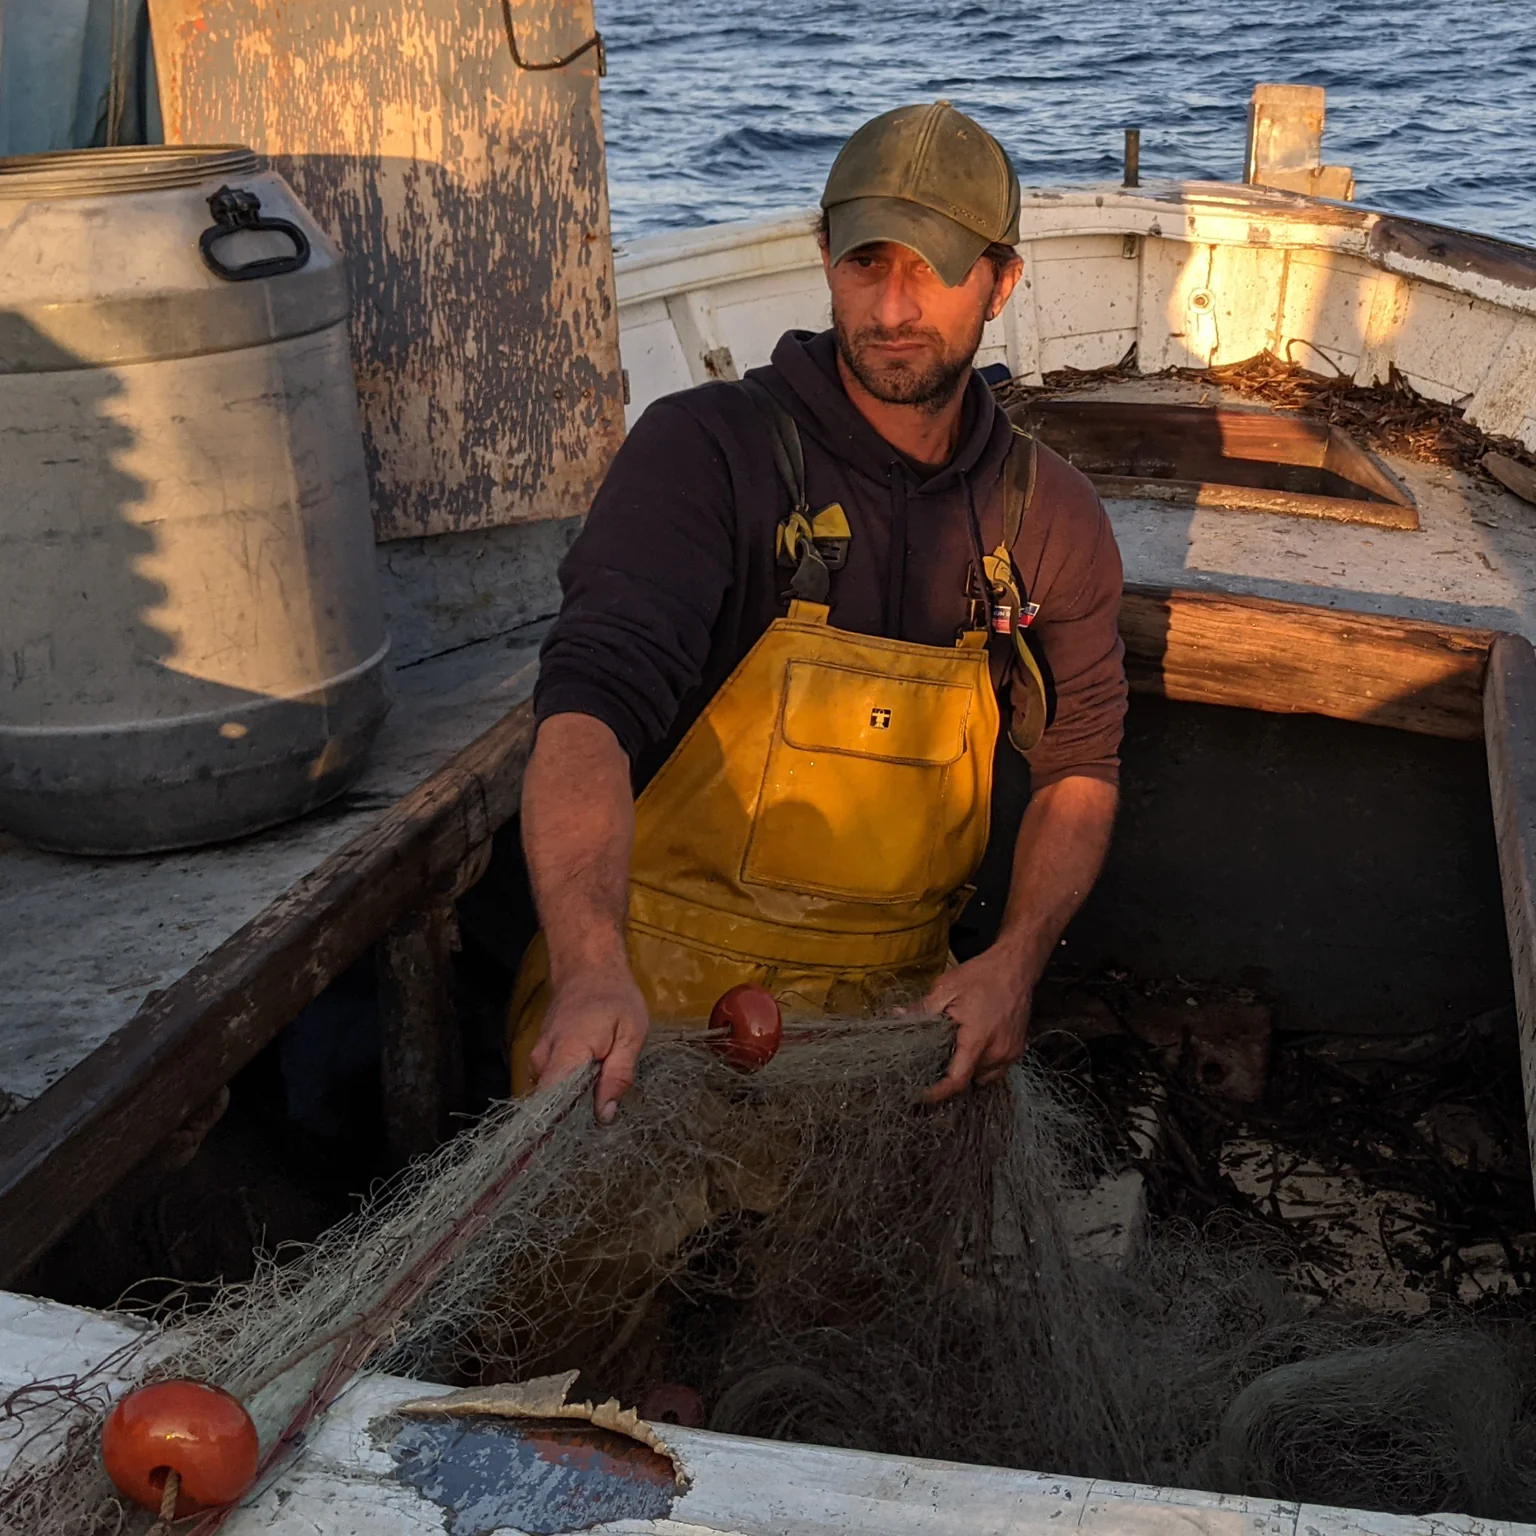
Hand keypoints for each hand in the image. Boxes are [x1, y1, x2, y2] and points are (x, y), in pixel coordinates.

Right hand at [530, 961, 649, 1123]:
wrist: (589, 968)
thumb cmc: (615, 997)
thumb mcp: (631, 1035)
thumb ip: (618, 1075)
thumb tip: (604, 1115)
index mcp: (566, 1055)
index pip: (549, 1104)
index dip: (549, 1134)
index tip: (547, 1160)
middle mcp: (543, 1060)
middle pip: (550, 1106)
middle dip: (571, 1121)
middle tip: (599, 1122)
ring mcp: (539, 1059)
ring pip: (553, 1097)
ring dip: (573, 1104)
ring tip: (598, 1101)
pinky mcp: (543, 1058)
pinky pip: (552, 1085)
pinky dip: (569, 1092)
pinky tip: (588, 1088)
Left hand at [920, 943, 1035, 1102]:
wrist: (1015, 967)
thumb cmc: (981, 975)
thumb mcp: (946, 989)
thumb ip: (922, 1009)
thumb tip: (896, 1016)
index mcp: (977, 1040)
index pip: (958, 1080)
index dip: (938, 1092)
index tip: (922, 1095)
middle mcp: (997, 1052)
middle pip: (969, 1078)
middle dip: (950, 1074)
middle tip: (932, 1061)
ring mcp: (1011, 1052)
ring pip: (984, 1076)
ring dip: (968, 1069)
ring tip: (953, 1052)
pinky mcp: (1018, 1049)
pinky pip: (996, 1068)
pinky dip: (983, 1064)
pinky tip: (972, 1047)